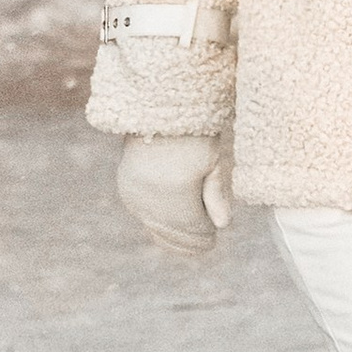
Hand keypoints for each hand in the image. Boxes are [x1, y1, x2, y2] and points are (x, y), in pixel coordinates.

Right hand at [117, 134, 233, 259]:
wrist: (156, 108)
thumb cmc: (192, 131)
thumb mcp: (213, 160)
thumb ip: (217, 194)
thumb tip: (224, 225)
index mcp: (176, 194)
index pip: (194, 230)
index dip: (206, 236)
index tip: (214, 235)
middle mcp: (151, 200)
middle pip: (174, 234)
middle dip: (192, 240)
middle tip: (205, 243)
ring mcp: (136, 197)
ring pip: (157, 229)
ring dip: (174, 236)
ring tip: (190, 240)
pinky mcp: (128, 191)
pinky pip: (145, 218)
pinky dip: (159, 224)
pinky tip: (170, 224)